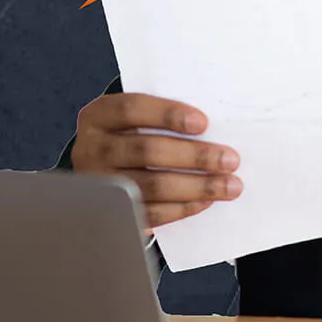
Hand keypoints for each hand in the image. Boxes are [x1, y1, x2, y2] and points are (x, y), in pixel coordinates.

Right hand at [70, 91, 241, 228]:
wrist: (102, 170)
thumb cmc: (133, 134)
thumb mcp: (136, 119)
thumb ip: (164, 118)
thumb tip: (217, 125)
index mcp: (98, 116)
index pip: (131, 109)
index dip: (168, 114)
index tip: (203, 123)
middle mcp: (92, 149)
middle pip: (146, 150)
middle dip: (194, 156)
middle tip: (230, 160)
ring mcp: (100, 184)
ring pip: (151, 186)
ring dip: (197, 186)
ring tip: (229, 185)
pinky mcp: (112, 212)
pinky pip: (150, 213)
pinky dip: (182, 208)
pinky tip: (206, 201)